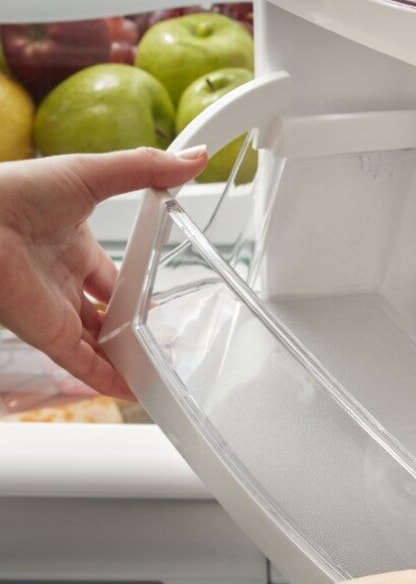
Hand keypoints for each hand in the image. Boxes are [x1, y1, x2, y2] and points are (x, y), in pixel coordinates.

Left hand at [0, 146, 207, 398]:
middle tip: (164, 345)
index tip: (158, 305)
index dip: (135, 293)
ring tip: (158, 375)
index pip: (112, 278)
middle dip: (132, 332)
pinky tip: (134, 391)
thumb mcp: (93, 175)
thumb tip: (193, 159)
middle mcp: (66, 282)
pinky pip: (84, 364)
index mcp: (76, 247)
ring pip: (98, 345)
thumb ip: (145, 170)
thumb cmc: (19, 190)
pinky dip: (108, 380)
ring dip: (125, 361)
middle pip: (106, 316)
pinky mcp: (49, 335)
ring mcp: (58, 311)